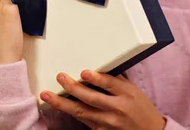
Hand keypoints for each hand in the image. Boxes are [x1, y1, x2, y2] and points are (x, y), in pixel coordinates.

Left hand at [41, 71, 165, 129]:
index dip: (96, 78)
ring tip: (48, 95)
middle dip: (73, 87)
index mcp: (127, 94)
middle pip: (91, 98)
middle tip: (61, 77)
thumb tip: (100, 67)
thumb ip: (117, 80)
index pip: (110, 84)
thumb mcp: (133, 90)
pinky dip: (70, 113)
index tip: (84, 72)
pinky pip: (82, 121)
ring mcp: (107, 123)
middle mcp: (117, 109)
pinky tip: (58, 107)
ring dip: (62, 103)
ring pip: (81, 112)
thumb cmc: (140, 109)